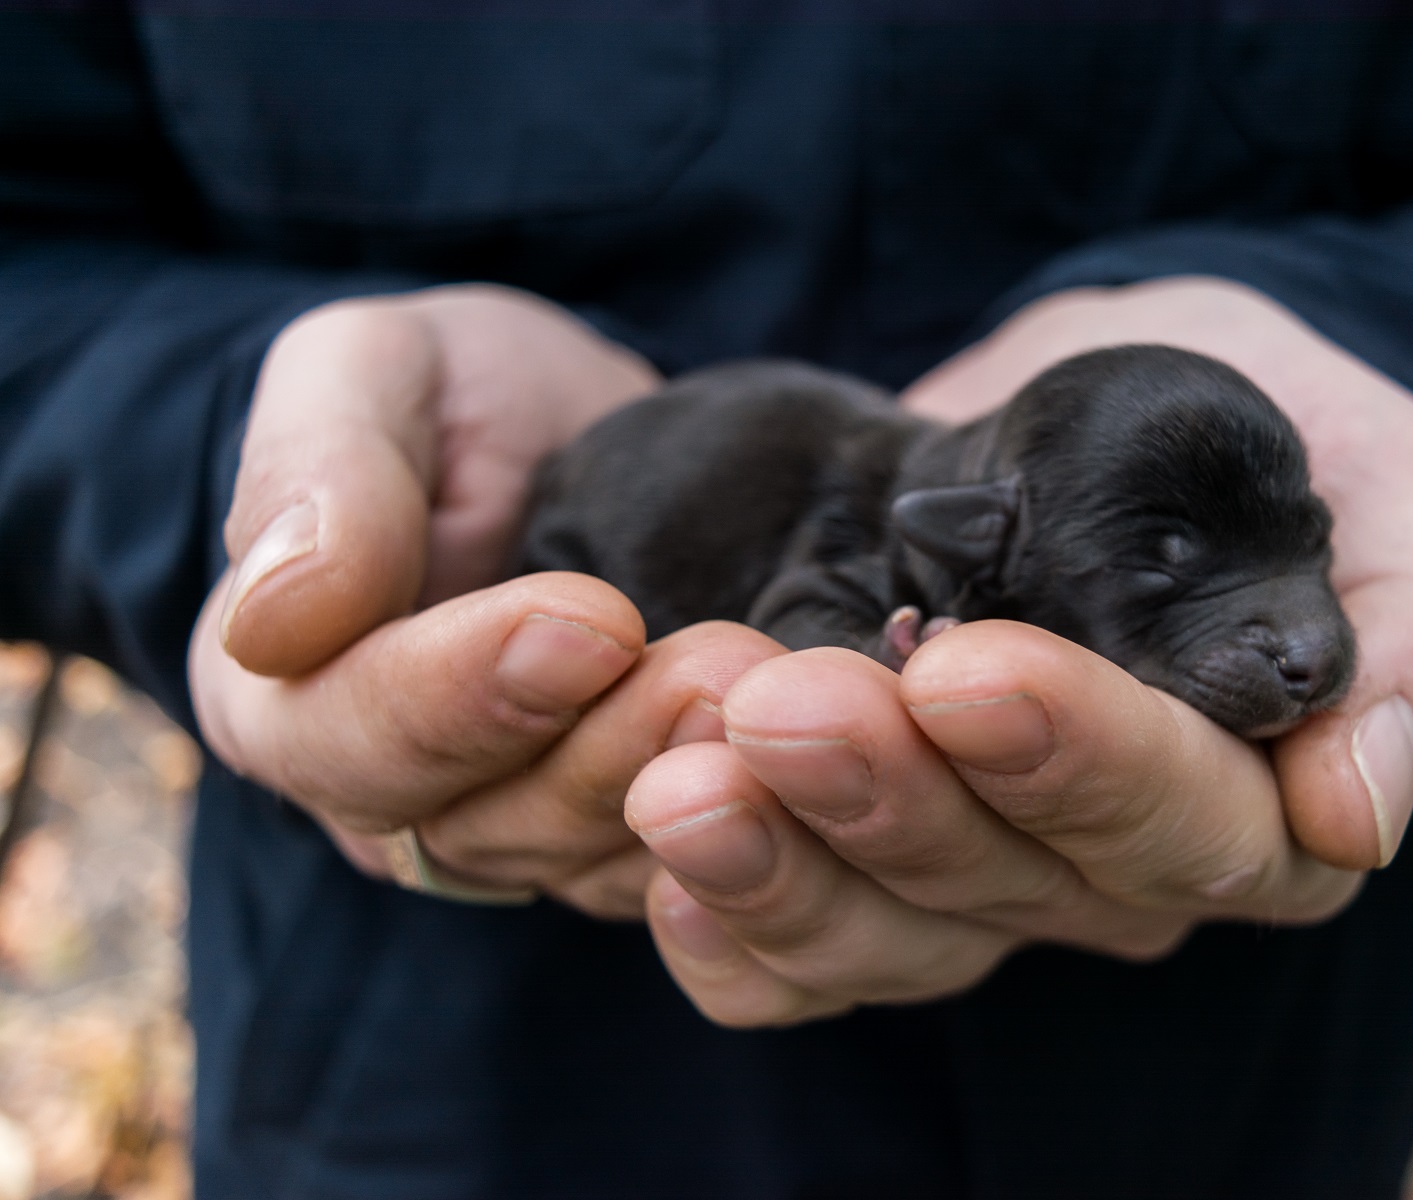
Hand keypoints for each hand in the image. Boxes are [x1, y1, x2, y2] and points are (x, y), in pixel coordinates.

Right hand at [189, 284, 731, 910]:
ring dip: (705, 791)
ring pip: (605, 862)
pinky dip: (765, 826)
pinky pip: (696, 873)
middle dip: (616, 749)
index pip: (350, 738)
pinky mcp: (638, 844)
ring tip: (787, 696)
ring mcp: (526, 836)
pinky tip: (835, 759)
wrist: (582, 435)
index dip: (466, 694)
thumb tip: (276, 620)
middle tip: (726, 667)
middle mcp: (400, 802)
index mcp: (290, 699)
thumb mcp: (367, 374)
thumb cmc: (455, 395)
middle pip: (491, 826)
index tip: (591, 621)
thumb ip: (313, 471)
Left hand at [622, 278, 1412, 1024]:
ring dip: (780, 855)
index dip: (1077, 761)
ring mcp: (996, 872)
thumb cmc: (1300, 442)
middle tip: (775, 699)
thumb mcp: (1400, 500)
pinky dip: (729, 923)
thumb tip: (1354, 809)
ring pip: (888, 925)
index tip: (968, 671)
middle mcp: (1122, 872)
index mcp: (1267, 814)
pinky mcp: (888, 851)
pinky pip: (805, 944)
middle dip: (888, 796)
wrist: (1159, 413)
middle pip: (1009, 884)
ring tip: (681, 772)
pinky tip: (653, 864)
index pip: (1180, 827)